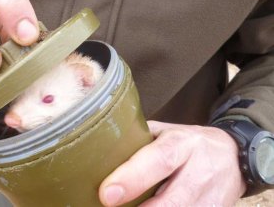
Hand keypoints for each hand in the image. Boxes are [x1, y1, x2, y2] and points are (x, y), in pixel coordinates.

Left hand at [99, 121, 246, 205]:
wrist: (232, 157)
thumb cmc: (186, 143)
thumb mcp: (164, 133)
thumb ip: (137, 142)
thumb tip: (100, 151)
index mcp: (183, 143)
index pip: (158, 160)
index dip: (132, 178)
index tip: (107, 194)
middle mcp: (200, 171)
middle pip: (172, 200)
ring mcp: (212, 198)